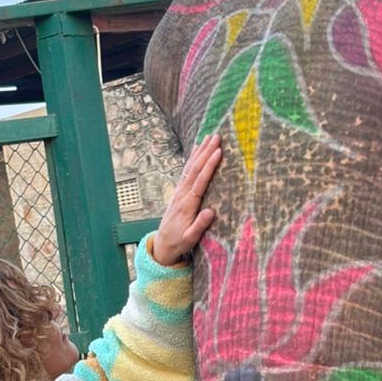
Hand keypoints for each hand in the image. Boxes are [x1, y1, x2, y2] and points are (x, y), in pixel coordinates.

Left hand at [150, 133, 221, 265]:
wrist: (163, 243)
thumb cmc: (179, 242)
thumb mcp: (190, 239)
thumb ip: (200, 226)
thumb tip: (210, 212)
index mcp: (187, 205)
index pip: (200, 181)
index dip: (209, 166)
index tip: (218, 152)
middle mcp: (182, 194)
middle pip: (195, 169)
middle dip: (206, 152)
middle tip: (217, 137)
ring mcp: (179, 191)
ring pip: (190, 167)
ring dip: (200, 151)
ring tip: (209, 137)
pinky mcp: (179, 191)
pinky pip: (186, 171)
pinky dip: (192, 158)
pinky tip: (197, 148)